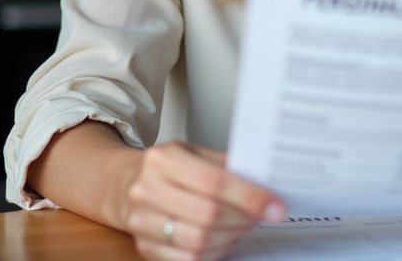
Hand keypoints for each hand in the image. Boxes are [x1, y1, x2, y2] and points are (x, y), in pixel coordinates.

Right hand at [123, 141, 286, 260]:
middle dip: (244, 218)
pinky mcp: (145, 246)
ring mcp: (142, 221)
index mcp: (163, 159)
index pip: (214, 181)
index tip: (274, 205)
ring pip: (199, 240)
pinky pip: (188, 259)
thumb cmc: (167, 168)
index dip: (249, 196)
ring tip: (243, 225)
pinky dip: (215, 252)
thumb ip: (224, 164)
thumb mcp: (193, 151)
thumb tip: (264, 181)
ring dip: (231, 236)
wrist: (127, 184)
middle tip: (262, 215)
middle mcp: (147, 190)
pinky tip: (224, 238)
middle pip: (208, 214)